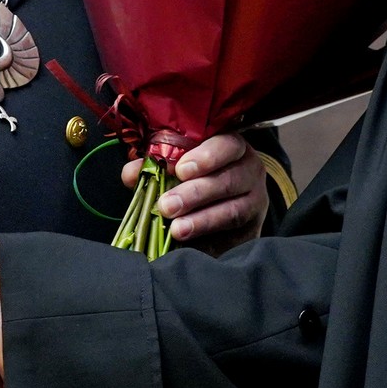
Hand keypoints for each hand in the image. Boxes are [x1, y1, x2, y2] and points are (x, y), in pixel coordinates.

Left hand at [123, 132, 268, 250]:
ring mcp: (255, 199)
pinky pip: (234, 234)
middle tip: (167, 206)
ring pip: (233, 209)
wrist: (223, 209)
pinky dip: (211, 238)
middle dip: (196, 193)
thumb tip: (131, 174)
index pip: (227, 145)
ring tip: (177, 229)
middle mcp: (249, 170)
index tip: (181, 170)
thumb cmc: (196, 178)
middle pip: (228, 180)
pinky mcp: (253, 228)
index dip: (206, 156)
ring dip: (202, 220)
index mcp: (231, 146)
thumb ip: (155, 166)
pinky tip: (190, 242)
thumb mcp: (176, 166)